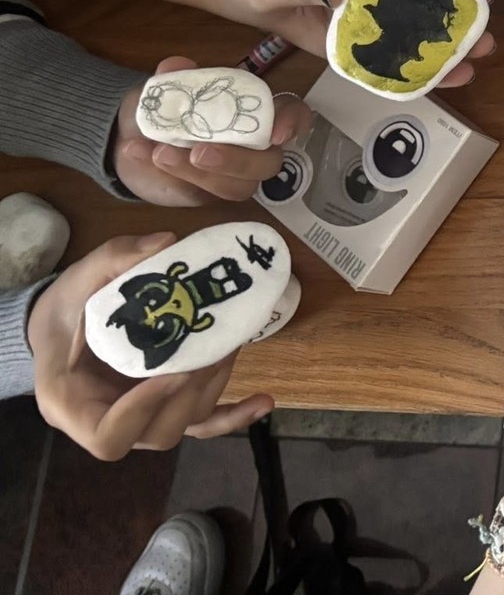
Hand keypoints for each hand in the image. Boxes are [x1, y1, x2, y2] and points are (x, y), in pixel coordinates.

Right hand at [28, 233, 271, 459]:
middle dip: (192, 392)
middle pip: (157, 433)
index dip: (143, 411)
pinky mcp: (166, 405)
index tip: (171, 372)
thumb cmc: (65, 308)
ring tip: (230, 346)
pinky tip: (264, 402)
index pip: (107, 437)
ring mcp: (141, 417)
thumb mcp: (79, 278)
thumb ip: (115, 258)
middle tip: (214, 348)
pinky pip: (201, 423)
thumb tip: (167, 241)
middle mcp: (106, 420)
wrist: (64, 323)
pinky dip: (233, 416)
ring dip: (213, 388)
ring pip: (184, 423)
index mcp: (71, 404)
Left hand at [111, 57, 310, 204]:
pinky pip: (195, 195)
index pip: (292, 114)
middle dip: (237, 161)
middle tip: (199, 152)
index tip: (277, 134)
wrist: (136, 133)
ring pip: (235, 189)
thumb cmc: (170, 106)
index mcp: (256, 112)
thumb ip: (176, 76)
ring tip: (160, 154)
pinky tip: (137, 154)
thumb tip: (175, 67)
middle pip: (268, 164)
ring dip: (198, 174)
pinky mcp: (205, 196)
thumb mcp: (170, 85)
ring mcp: (232, 176)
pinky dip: (165, 175)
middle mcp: (253, 147)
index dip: (293, 123)